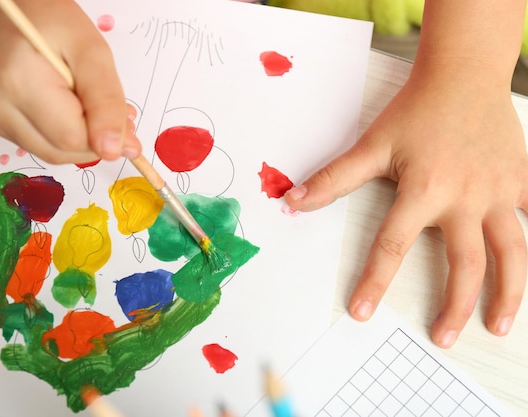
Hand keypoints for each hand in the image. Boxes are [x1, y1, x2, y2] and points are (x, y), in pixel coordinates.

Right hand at [0, 0, 139, 164]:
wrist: (12, 10)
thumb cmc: (52, 23)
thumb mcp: (93, 53)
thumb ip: (107, 102)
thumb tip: (113, 150)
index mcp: (18, 82)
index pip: (71, 138)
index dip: (104, 136)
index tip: (125, 120)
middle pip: (59, 152)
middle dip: (94, 140)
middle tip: (115, 114)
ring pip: (50, 153)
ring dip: (80, 140)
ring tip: (91, 106)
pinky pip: (38, 145)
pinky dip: (61, 135)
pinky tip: (68, 109)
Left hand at [285, 60, 527, 347]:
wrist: (462, 74)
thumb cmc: (415, 110)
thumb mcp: (371, 145)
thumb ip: (334, 179)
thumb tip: (292, 201)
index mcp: (424, 191)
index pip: (392, 247)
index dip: (373, 282)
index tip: (361, 312)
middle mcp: (466, 198)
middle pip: (465, 265)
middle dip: (454, 306)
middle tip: (442, 339)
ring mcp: (500, 192)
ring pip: (513, 252)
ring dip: (509, 293)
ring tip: (499, 327)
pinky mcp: (522, 180)